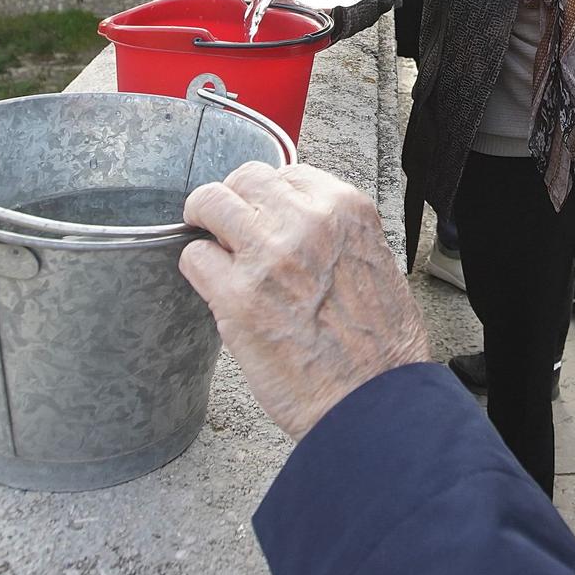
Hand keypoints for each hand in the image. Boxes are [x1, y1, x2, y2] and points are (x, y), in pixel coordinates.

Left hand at [179, 162, 430, 441]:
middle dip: (235, 202)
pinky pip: (194, 257)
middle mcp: (307, 221)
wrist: (375, 400)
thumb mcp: (374, 261)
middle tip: (229, 229)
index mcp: (345, 209)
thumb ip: (335, 234)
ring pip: (210, 202)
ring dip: (205, 222)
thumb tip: (293, 224)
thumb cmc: (381, 345)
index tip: (264, 216)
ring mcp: (268, 255)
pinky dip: (199, 270)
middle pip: (244, 179)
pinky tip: (216, 288)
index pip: (288, 174)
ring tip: (212, 246)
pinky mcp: (236, 297)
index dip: (270, 198)